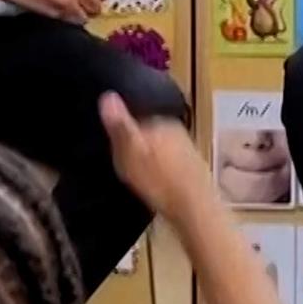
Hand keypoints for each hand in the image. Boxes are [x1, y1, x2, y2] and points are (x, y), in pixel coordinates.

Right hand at [99, 92, 210, 222]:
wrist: (195, 208)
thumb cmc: (158, 180)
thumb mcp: (130, 152)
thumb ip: (120, 125)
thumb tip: (108, 94)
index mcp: (161, 123)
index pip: (138, 118)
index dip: (124, 133)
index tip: (115, 149)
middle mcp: (178, 131)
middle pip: (151, 133)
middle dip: (140, 145)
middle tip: (126, 166)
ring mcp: (188, 150)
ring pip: (163, 149)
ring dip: (152, 160)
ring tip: (140, 178)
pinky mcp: (195, 169)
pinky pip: (172, 165)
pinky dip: (163, 172)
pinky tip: (158, 186)